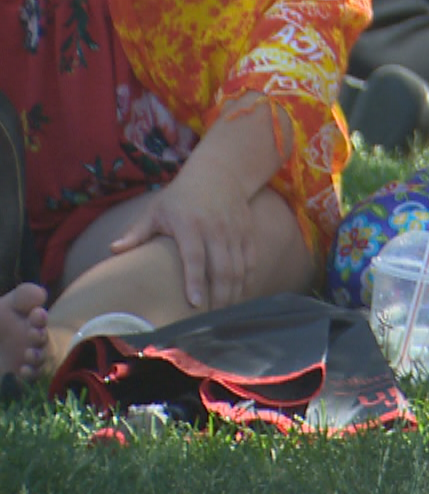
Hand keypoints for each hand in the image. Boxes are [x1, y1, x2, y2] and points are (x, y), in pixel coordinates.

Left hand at [110, 165, 257, 309]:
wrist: (219, 173)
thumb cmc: (180, 197)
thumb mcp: (155, 210)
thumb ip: (136, 232)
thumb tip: (113, 250)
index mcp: (190, 224)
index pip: (195, 257)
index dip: (195, 281)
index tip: (194, 304)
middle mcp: (215, 228)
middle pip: (222, 268)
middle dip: (218, 296)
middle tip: (210, 319)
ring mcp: (235, 231)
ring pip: (239, 268)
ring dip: (233, 293)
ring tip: (223, 313)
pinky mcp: (248, 233)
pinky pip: (250, 262)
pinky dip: (247, 281)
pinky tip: (239, 296)